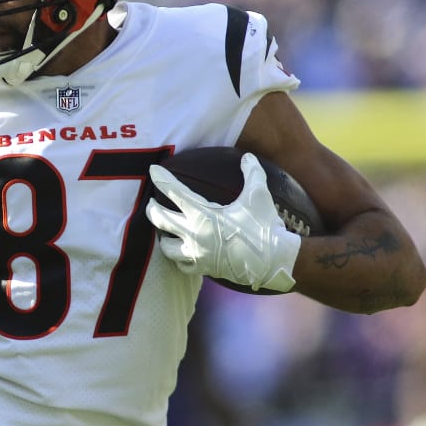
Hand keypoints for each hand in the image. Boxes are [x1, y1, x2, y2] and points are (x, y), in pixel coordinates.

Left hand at [145, 152, 300, 291]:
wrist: (274, 261)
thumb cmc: (265, 227)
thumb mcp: (259, 196)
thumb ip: (252, 173)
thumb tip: (248, 156)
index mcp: (203, 214)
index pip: (174, 193)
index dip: (162, 180)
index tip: (153, 171)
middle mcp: (194, 234)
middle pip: (160, 220)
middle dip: (152, 210)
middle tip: (151, 203)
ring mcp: (197, 254)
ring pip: (166, 247)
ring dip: (162, 237)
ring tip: (164, 231)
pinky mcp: (203, 268)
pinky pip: (182, 265)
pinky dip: (179, 258)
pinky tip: (181, 253)